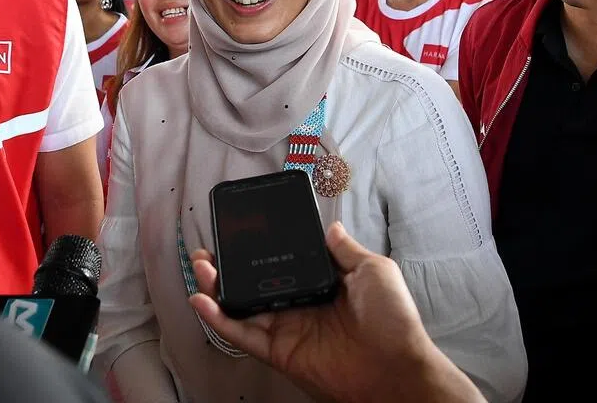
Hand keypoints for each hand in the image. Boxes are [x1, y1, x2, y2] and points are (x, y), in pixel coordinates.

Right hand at [188, 222, 482, 402]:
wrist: (396, 368)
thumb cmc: (394, 320)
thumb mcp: (374, 271)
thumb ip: (346, 250)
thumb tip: (332, 227)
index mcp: (321, 284)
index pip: (282, 262)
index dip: (260, 249)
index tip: (241, 232)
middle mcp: (300, 305)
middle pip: (254, 283)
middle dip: (229, 267)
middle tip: (209, 251)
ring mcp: (287, 328)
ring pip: (242, 305)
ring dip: (217, 287)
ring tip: (200, 267)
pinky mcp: (279, 351)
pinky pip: (243, 334)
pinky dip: (220, 319)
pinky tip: (203, 301)